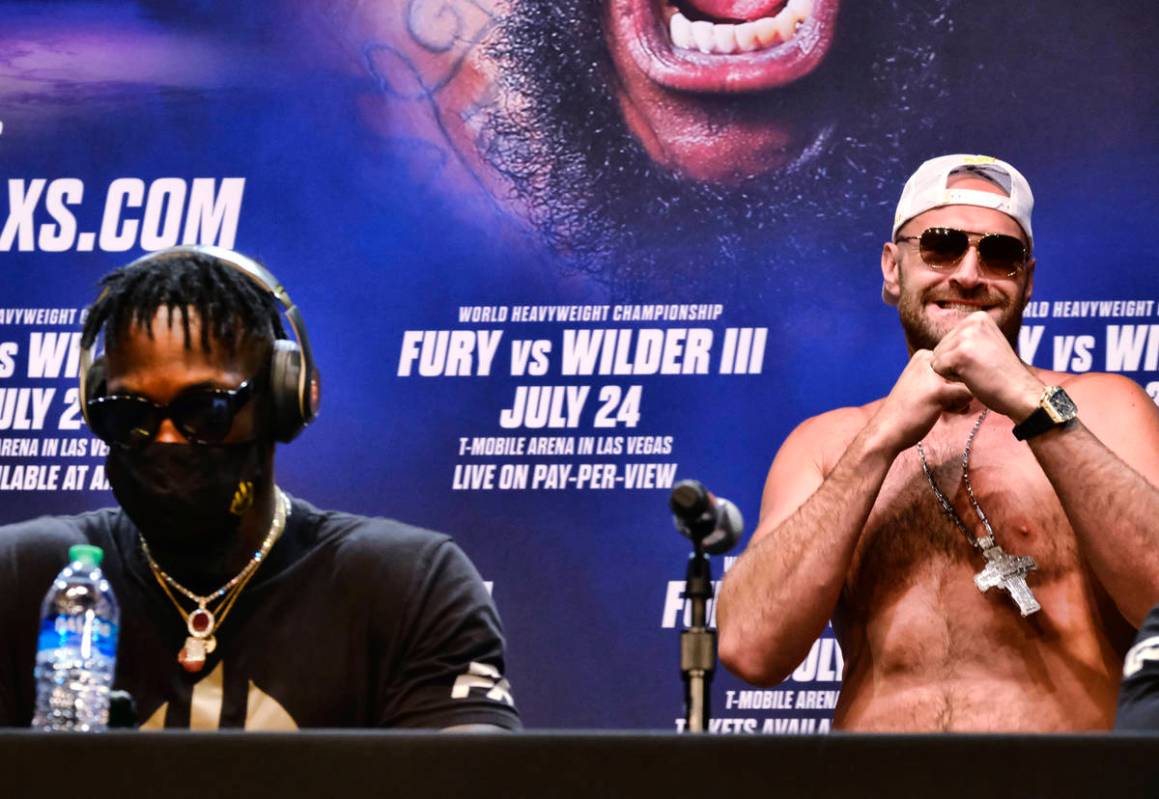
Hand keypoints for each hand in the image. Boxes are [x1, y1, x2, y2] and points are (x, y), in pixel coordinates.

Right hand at [867, 349, 974, 454]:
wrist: (886, 431)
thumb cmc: (907, 411)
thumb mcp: (923, 384)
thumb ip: (944, 376)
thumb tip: (978, 376)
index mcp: (923, 354)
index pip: (958, 363)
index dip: (955, 380)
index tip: (940, 392)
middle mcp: (927, 358)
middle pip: (965, 371)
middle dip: (960, 388)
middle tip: (944, 402)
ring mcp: (932, 374)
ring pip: (968, 382)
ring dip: (961, 398)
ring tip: (945, 407)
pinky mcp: (938, 390)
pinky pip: (968, 395)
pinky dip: (962, 406)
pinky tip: (947, 412)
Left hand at [929, 312, 1043, 420]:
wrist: (1020, 392)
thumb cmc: (1002, 375)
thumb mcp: (986, 344)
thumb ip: (967, 338)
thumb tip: (943, 338)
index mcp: (978, 317)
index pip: (947, 339)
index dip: (960, 357)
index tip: (983, 361)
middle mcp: (972, 321)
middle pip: (939, 348)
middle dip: (954, 363)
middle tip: (980, 368)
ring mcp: (967, 336)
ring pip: (936, 358)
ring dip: (953, 371)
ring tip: (977, 372)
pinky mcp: (960, 354)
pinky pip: (937, 368)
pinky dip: (951, 378)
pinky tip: (973, 377)